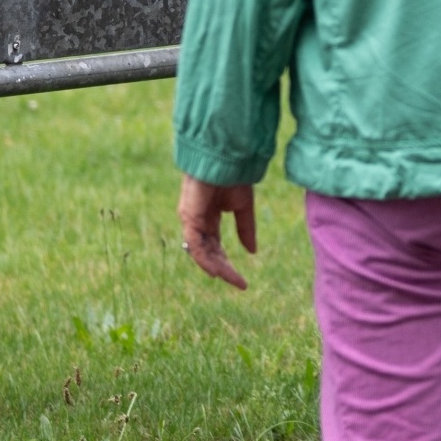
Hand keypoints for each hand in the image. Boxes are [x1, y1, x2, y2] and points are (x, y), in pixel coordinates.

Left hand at [179, 174, 257, 288]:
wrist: (227, 157)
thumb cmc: (233, 175)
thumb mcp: (243, 207)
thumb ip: (245, 229)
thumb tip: (252, 252)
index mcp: (208, 218)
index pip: (215, 248)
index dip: (227, 264)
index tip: (242, 281)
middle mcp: (197, 222)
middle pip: (208, 253)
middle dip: (224, 269)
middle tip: (241, 283)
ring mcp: (191, 220)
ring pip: (201, 252)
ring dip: (217, 267)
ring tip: (232, 279)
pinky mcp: (189, 217)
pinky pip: (195, 245)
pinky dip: (205, 259)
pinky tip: (217, 270)